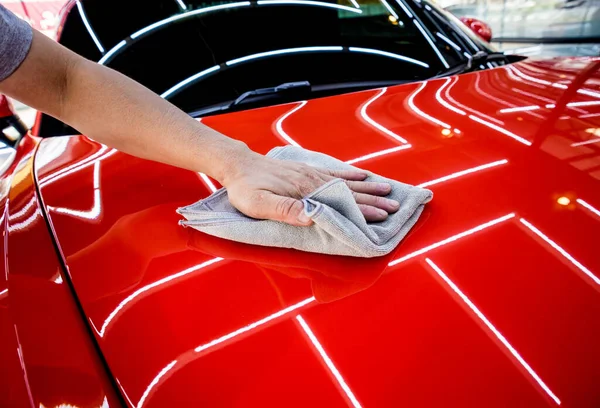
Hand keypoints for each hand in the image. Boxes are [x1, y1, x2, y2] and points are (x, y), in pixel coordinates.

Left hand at [222, 150, 399, 225]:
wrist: (238, 165)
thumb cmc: (245, 189)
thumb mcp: (258, 204)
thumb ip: (284, 210)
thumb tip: (312, 217)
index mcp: (304, 192)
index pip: (339, 203)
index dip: (362, 211)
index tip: (382, 217)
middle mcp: (312, 181)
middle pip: (349, 191)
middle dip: (373, 200)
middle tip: (396, 207)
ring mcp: (311, 174)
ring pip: (346, 181)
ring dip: (368, 187)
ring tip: (388, 191)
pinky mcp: (306, 170)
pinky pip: (334, 171)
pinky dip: (350, 173)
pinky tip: (362, 174)